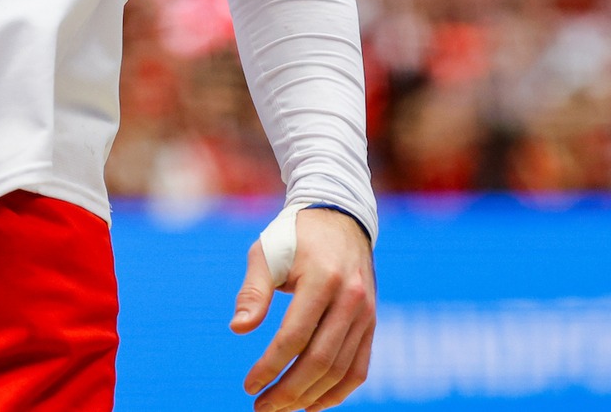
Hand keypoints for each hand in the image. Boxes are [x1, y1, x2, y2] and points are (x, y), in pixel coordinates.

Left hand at [230, 206, 375, 411]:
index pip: (294, 337)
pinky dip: (338, 392)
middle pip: (319, 361)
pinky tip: (313, 404)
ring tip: (282, 408)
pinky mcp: (372, 323)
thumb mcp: (266, 253)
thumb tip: (239, 329)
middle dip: (289, 391)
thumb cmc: (294, 236)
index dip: (270, 366)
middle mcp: (351, 299)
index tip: (249, 385)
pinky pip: (359, 368)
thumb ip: (253, 291)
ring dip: (310, 397)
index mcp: (322, 279)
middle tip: (262, 408)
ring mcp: (365, 313)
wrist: (340, 217)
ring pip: (340, 370)